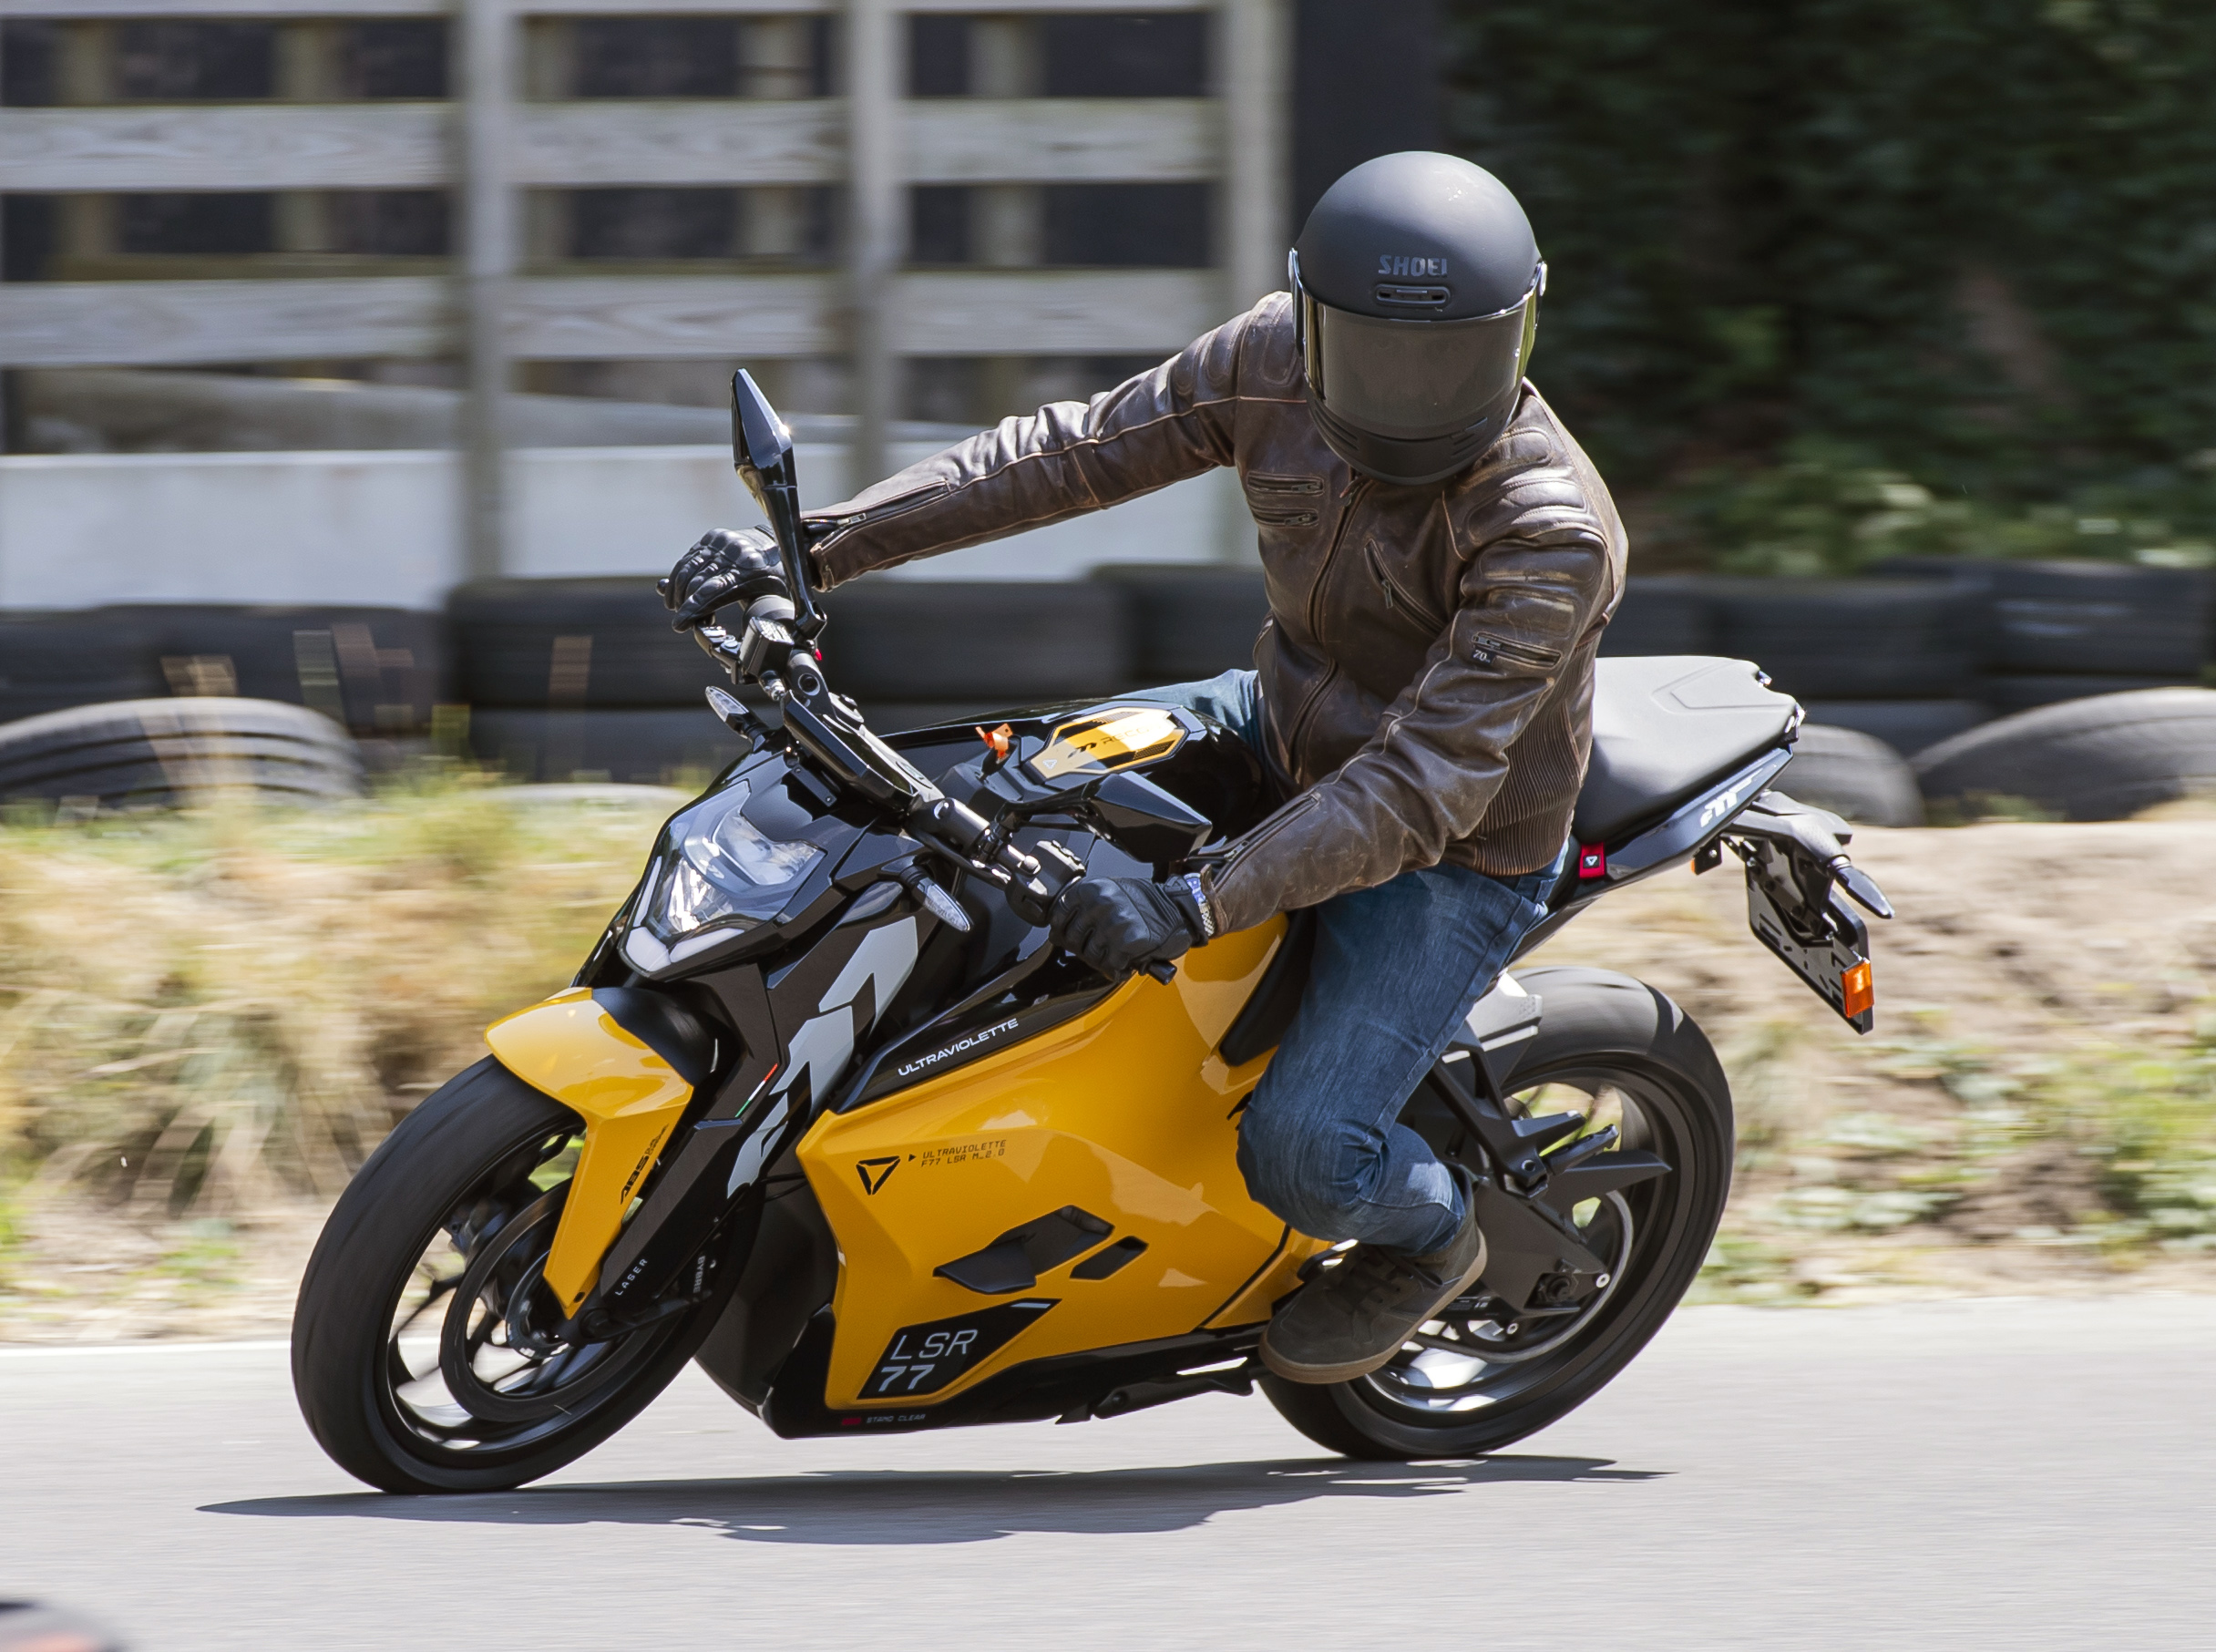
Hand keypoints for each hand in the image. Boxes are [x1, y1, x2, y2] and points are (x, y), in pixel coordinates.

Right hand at [659, 527, 789, 630]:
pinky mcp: (712, 538)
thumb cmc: (775, 580)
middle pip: (696, 583)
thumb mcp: (773, 602)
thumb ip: (756, 621)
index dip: (692, 610)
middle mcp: (733, 554)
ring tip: (676, 608)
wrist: (775, 546)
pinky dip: (677, 577)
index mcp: (749, 572)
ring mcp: (721, 543)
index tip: (679, 625)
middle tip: (682, 621)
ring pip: (687, 570)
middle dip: (684, 605)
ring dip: (677, 592)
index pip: (712, 593)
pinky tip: (674, 592)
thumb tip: (741, 649)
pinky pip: (687, 560)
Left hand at [1049, 876, 1207, 979]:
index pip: (1058, 916)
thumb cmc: (1147, 902)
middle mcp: (1100, 904)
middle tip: (1099, 948)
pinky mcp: (1128, 942)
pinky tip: (1125, 962)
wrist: (1179, 909)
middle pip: (1072, 939)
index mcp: (1093, 889)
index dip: (1062, 931)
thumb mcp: (1112, 892)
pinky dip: (1117, 969)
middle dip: (1083, 949)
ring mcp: (1114, 923)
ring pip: (1090, 956)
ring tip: (1114, 954)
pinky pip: (1110, 965)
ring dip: (1101, 960)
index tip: (1067, 937)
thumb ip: (1086, 906)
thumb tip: (1059, 929)